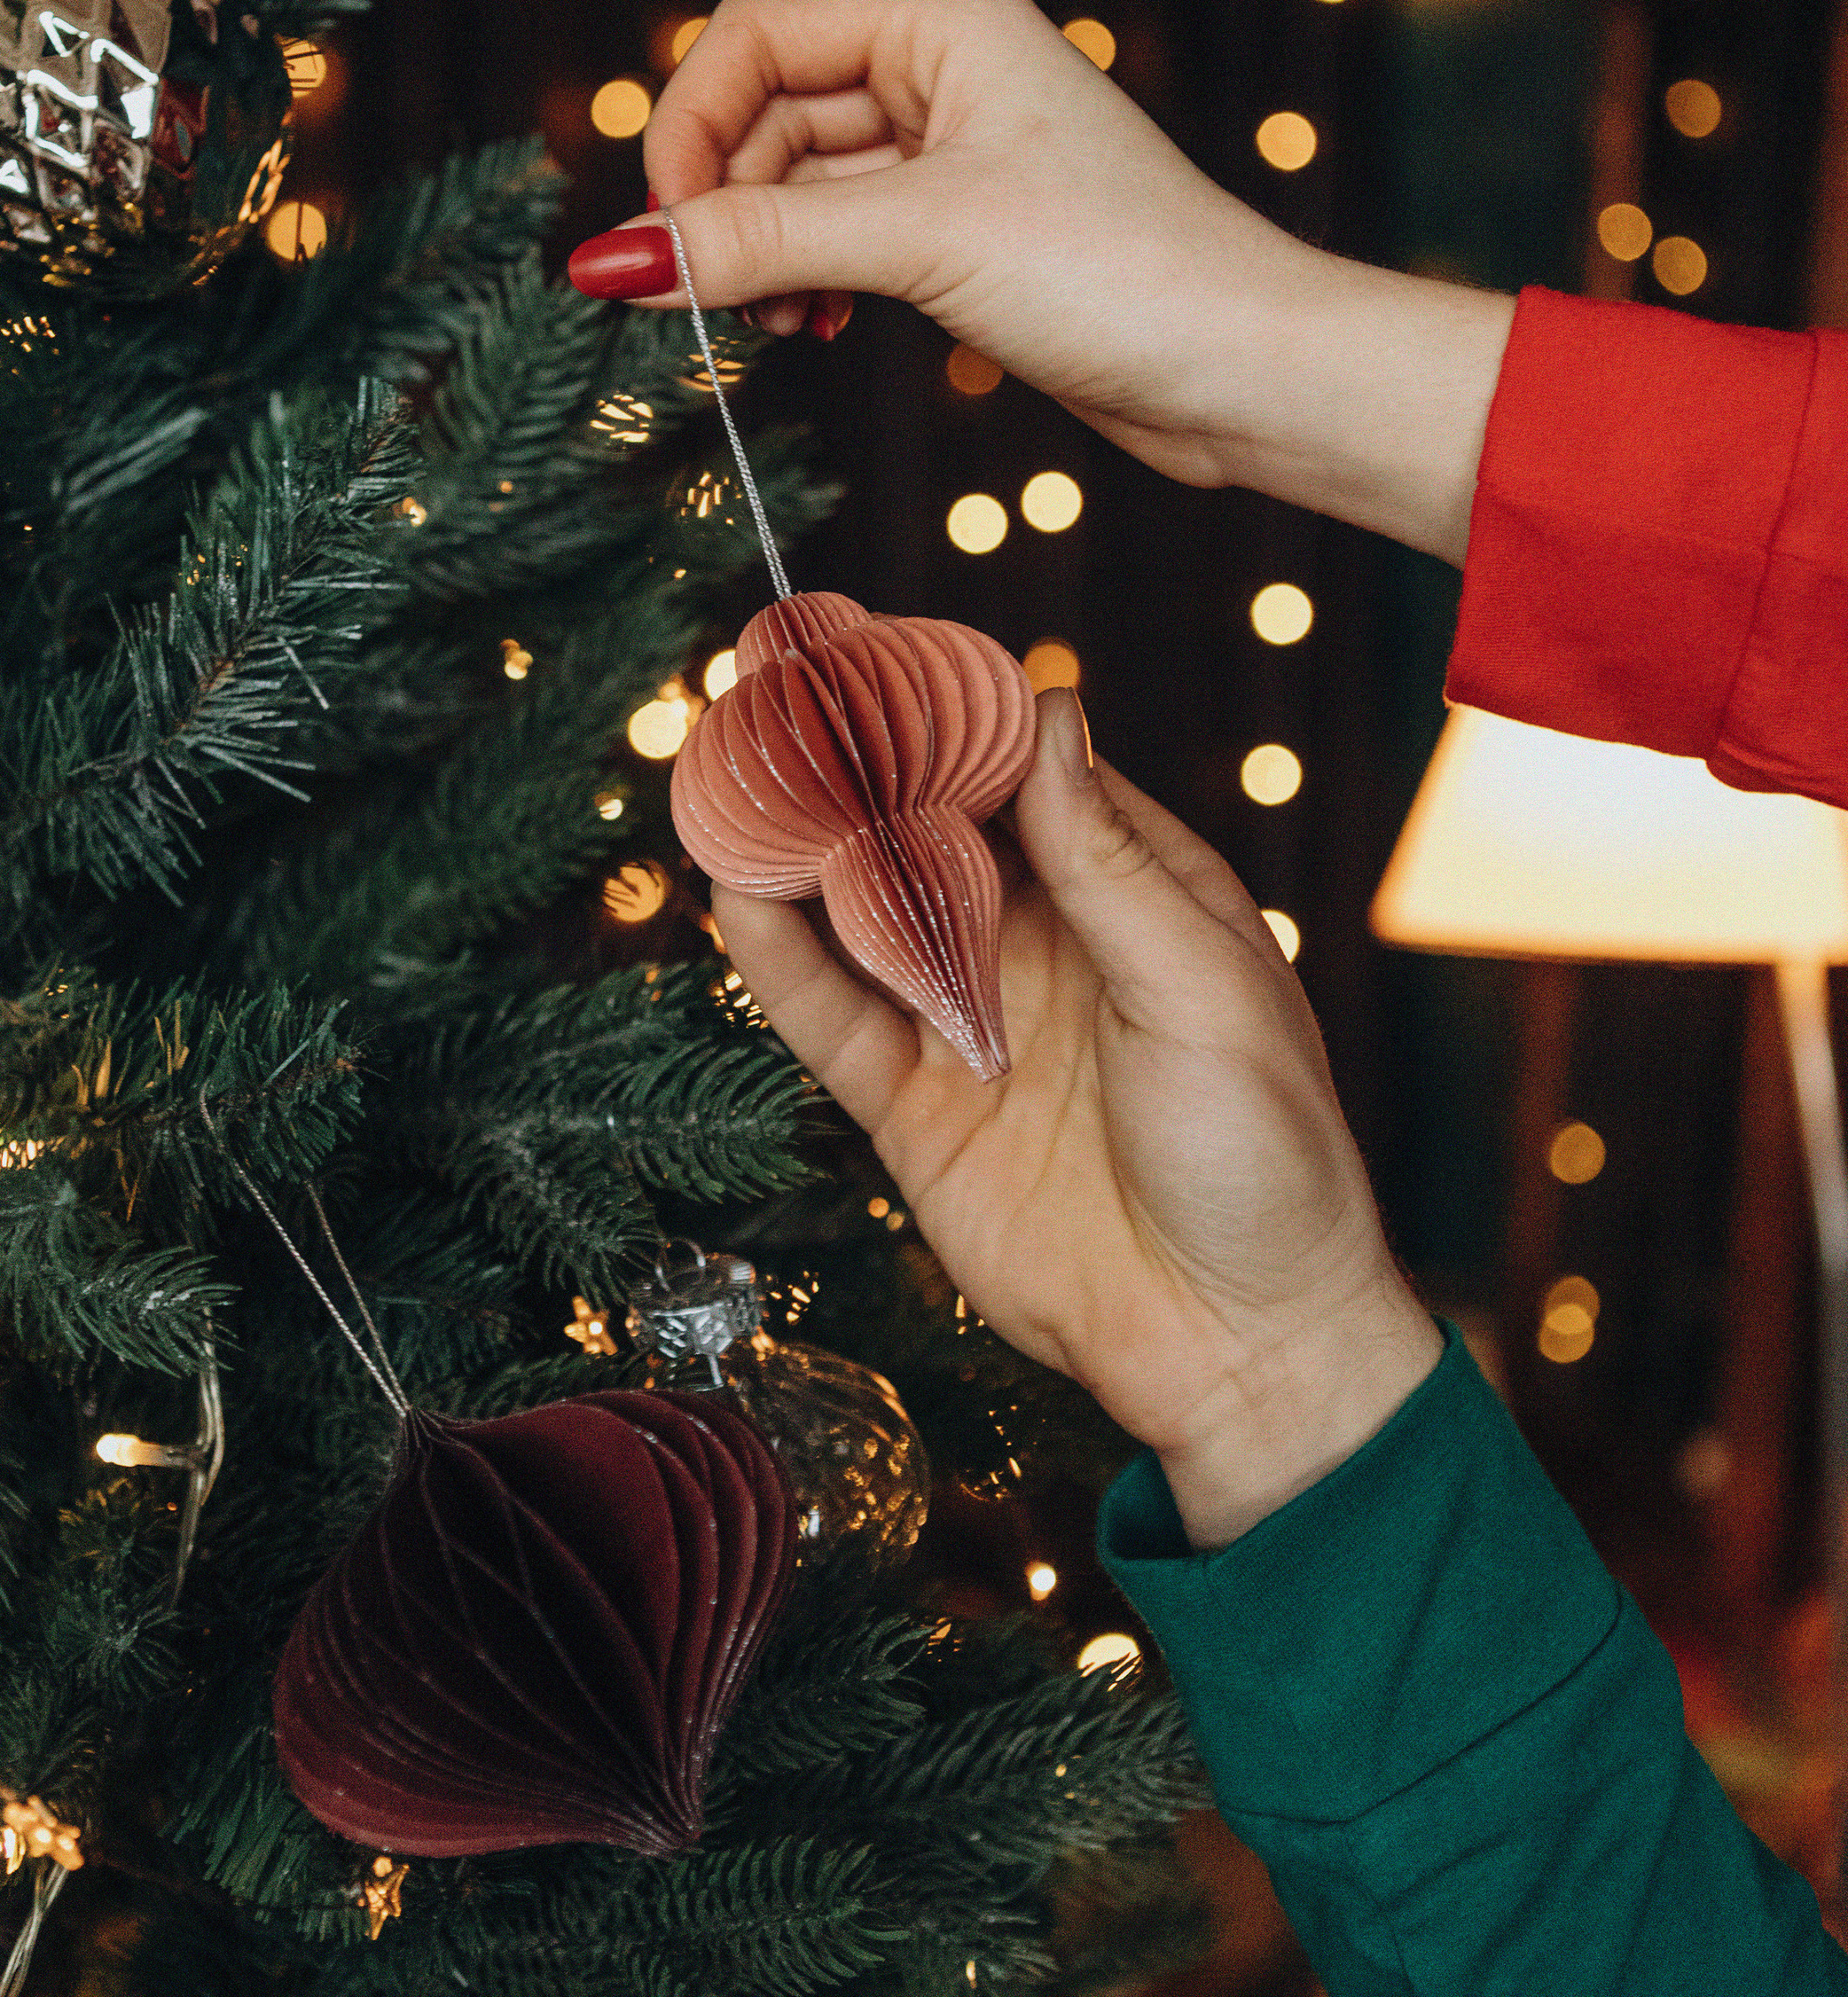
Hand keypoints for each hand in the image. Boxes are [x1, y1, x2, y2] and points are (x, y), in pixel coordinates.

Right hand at [567, 0, 1510, 563]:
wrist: (1246, 370)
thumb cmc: (1122, 273)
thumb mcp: (919, 242)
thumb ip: (758, 242)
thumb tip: (609, 261)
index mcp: (941, 18)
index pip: (753, 38)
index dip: (689, 128)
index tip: (668, 237)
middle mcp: (943, 66)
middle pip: (764, 110)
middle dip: (723, 203)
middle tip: (712, 302)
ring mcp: (953, 149)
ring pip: (796, 180)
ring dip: (763, 251)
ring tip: (777, 326)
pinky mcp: (964, 229)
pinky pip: (840, 233)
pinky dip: (809, 278)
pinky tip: (816, 329)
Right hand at [715, 689, 1441, 1546]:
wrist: (1239, 1345)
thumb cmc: (1267, 1157)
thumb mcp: (1205, 986)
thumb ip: (1109, 860)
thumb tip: (1049, 714)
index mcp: (1133, 891)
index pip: (1023, 770)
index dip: (950, 711)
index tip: (880, 651)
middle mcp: (1042, 943)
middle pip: (925, 830)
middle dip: (853, 762)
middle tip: (773, 686)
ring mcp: (972, 1024)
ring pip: (862, 914)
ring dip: (798, 848)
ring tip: (728, 771)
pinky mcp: (916, 1109)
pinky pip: (832, 1019)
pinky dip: (781, 961)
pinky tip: (738, 896)